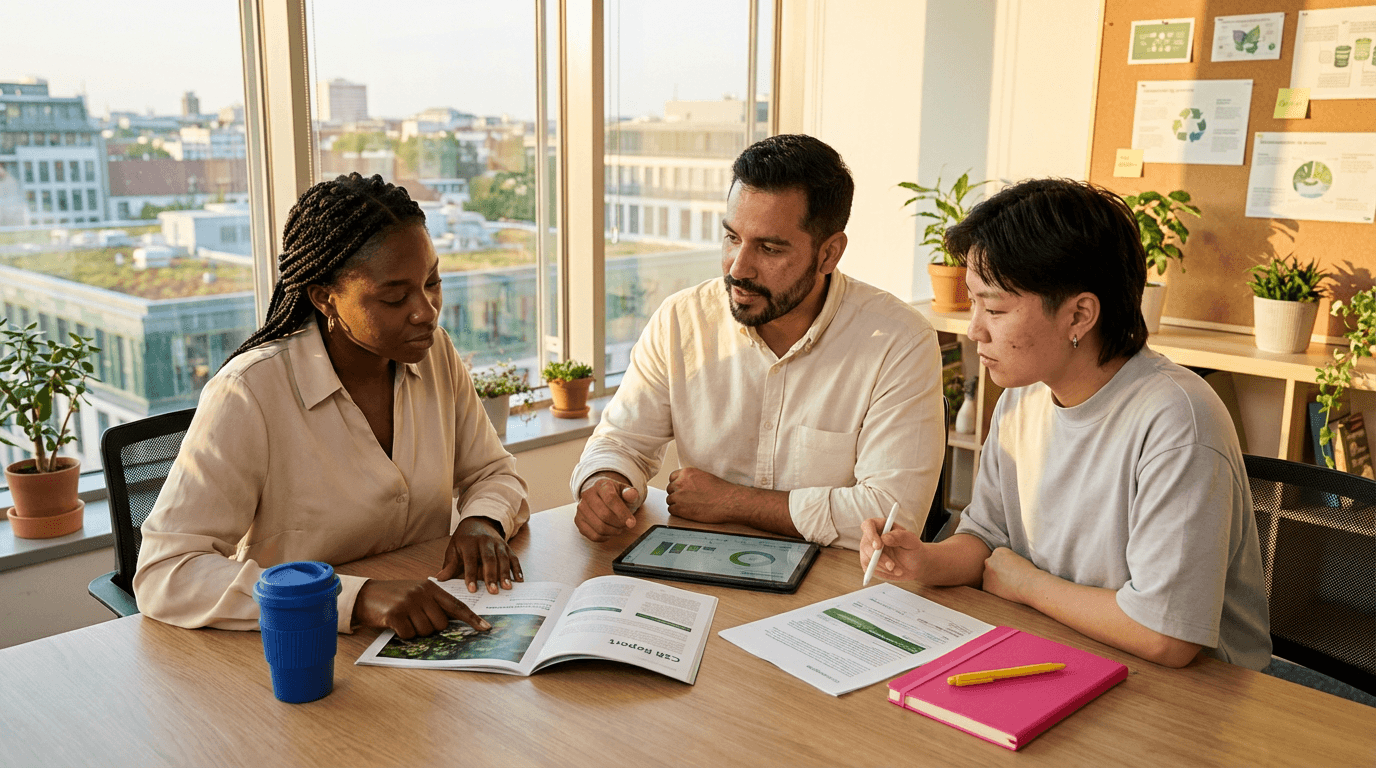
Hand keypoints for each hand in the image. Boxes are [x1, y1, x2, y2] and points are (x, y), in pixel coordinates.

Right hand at [352, 579, 490, 638]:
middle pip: (441, 624)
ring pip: (426, 631)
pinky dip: (404, 634)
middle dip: (431, 628)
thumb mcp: (417, 593)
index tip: (486, 628)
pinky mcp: (395, 614)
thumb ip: (434, 603)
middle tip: (416, 619)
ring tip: (405, 619)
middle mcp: (422, 593)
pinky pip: (409, 634)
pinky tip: (396, 623)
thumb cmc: (395, 597)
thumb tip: (452, 623)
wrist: (366, 595)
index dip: (472, 618)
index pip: (456, 605)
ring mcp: (409, 602)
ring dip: (416, 631)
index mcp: (431, 587)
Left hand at [437, 517, 521, 593]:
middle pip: (489, 559)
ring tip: (507, 588)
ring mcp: (498, 543)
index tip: (472, 589)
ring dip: (506, 574)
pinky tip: (519, 581)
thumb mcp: (453, 548)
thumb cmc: (463, 539)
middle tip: (493, 591)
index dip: (470, 575)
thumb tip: (440, 579)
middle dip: (491, 576)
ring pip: (503, 558)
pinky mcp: (506, 546)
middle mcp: (485, 541)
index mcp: (469, 542)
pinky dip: (517, 569)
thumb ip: (450, 564)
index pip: (470, 560)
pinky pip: (513, 558)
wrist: (478, 521)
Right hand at [575, 472, 639, 541]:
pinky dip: (605, 537)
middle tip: (626, 525)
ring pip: (599, 527)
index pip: (611, 499)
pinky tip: (610, 532)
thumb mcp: (626, 492)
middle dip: (619, 524)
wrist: (602, 498)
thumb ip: (631, 493)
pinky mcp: (578, 520)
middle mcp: (588, 495)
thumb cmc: (617, 496)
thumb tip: (631, 494)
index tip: (632, 523)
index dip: (622, 513)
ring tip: (619, 528)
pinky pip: (593, 535)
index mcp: (601, 485)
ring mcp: (581, 508)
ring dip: (614, 531)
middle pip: (604, 515)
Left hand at [665, 467, 736, 522]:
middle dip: (676, 494)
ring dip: (676, 503)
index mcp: (686, 473)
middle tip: (686, 499)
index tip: (681, 489)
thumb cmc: (720, 490)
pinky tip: (687, 512)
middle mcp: (680, 482)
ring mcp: (678, 495)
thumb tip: (686, 484)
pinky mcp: (679, 508)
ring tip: (688, 506)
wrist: (727, 501)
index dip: (677, 484)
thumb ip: (691, 479)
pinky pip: (671, 510)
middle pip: (670, 489)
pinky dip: (677, 512)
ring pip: (669, 500)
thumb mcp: (704, 476)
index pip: (672, 477)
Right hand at [857, 517, 926, 580]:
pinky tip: (894, 571)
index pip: (868, 525)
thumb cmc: (913, 548)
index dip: (870, 534)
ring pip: (867, 559)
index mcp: (880, 526)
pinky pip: (870, 570)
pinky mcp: (869, 564)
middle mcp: (871, 538)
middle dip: (879, 558)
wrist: (915, 565)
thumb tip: (884, 538)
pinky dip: (883, 573)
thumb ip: (899, 537)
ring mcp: (868, 551)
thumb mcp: (911, 541)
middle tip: (892, 565)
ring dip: (884, 567)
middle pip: (865, 545)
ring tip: (898, 569)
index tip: (879, 546)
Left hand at [981, 547, 1041, 604]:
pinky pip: (989, 588)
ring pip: (989, 577)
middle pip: (991, 566)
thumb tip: (1005, 567)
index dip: (1005, 565)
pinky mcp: (986, 586)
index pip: (998, 558)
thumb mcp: (1019, 559)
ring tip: (1010, 585)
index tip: (1012, 571)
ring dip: (996, 581)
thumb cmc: (1030, 573)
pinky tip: (1006, 591)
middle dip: (998, 572)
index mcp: (998, 551)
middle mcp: (989, 560)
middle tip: (1009, 579)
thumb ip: (1008, 560)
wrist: (1030, 585)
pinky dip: (995, 590)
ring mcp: (986, 573)